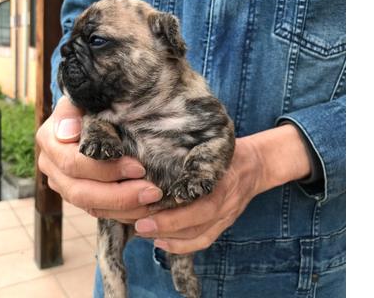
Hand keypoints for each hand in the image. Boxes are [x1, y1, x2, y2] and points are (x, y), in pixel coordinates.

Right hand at [36, 97, 162, 221]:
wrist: (93, 111)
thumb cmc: (93, 102)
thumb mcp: (84, 98)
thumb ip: (72, 110)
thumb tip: (68, 132)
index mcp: (49, 140)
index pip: (73, 163)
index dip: (105, 170)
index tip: (139, 167)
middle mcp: (51, 166)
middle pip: (80, 192)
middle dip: (119, 195)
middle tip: (152, 191)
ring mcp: (63, 184)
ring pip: (90, 207)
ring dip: (124, 207)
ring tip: (153, 201)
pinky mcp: (78, 196)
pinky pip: (99, 212)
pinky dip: (123, 212)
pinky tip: (146, 208)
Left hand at [134, 138, 260, 253]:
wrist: (256, 164)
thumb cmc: (227, 152)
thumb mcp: (210, 148)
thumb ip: (189, 156)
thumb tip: (152, 156)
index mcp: (222, 179)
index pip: (198, 198)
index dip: (174, 206)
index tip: (145, 204)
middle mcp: (225, 201)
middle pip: (195, 220)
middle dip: (165, 224)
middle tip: (137, 223)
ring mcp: (226, 216)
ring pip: (197, 234)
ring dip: (168, 235)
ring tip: (142, 231)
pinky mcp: (224, 224)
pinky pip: (203, 240)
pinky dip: (181, 246)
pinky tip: (159, 242)